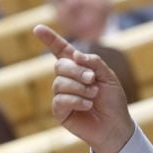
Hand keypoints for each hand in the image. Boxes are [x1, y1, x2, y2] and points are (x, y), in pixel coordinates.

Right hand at [33, 25, 134, 152]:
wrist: (115, 125)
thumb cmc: (112, 100)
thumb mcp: (108, 76)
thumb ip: (94, 62)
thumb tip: (75, 55)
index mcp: (78, 67)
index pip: (60, 50)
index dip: (49, 39)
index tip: (37, 28)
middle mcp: (67, 79)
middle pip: (60, 65)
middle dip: (77, 71)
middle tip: (93, 80)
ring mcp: (61, 95)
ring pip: (60, 83)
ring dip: (80, 88)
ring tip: (94, 95)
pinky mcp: (60, 111)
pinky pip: (60, 100)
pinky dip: (76, 100)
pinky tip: (87, 105)